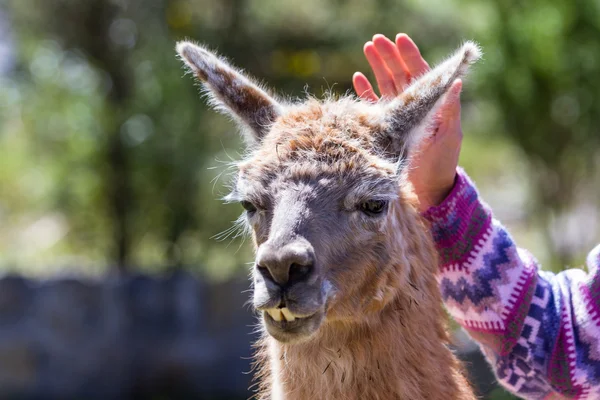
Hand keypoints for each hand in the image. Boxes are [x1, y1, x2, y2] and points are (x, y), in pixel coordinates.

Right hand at [353, 34, 462, 212]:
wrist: (426, 191)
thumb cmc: (439, 165)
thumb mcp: (447, 136)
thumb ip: (448, 109)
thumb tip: (456, 81)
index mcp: (431, 105)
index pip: (421, 74)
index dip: (411, 55)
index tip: (400, 39)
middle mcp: (414, 108)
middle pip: (401, 75)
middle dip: (389, 56)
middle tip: (376, 40)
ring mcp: (398, 117)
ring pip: (386, 85)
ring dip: (377, 67)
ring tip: (367, 49)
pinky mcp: (385, 129)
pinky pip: (374, 104)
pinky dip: (366, 90)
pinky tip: (358, 77)